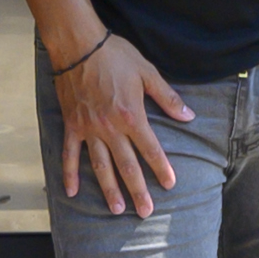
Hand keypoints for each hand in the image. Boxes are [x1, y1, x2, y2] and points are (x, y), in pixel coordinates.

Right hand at [52, 31, 192, 217]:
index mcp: (132, 116)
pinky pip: (70, 154)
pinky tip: (72, 193)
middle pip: (127, 165)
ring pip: (100, 166)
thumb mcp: (148, 72)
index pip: (150, 149)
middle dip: (137, 190)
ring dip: (109, 189)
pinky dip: (69, 174)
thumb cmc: (115, 56)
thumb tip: (189, 116)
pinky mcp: (72, 125)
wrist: (79, 45)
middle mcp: (110, 128)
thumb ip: (167, 97)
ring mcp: (89, 129)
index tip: (170, 185)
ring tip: (117, 209)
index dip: (161, 168)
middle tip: (145, 212)